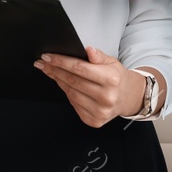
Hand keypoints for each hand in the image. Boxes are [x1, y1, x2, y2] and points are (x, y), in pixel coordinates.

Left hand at [35, 47, 153, 127]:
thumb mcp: (111, 62)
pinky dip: (67, 93)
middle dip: (55, 70)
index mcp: (111, 79)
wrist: (127, 98)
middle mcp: (106, 97)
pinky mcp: (94, 121)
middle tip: (43, 63)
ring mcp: (100, 111)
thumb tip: (88, 50)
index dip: (61, 61)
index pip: (80, 68)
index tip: (47, 56)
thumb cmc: (116, 78)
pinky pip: (73, 104)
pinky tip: (63, 84)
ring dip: (58, 81)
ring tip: (50, 71)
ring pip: (70, 93)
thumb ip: (98, 56)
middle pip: (72, 81)